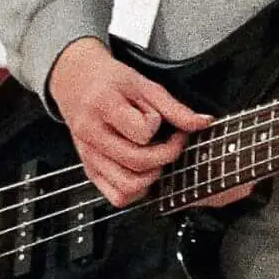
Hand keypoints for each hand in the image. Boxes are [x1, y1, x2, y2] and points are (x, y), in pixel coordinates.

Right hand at [48, 37, 244, 209]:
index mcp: (103, 106)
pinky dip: (136, 191)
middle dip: (166, 155)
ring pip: (126, 187)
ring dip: (152, 177)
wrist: (76, 82)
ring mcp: (89, 156)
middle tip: (173, 141)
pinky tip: (143, 171)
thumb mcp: (143, 84)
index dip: (158, 126)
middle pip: (137, 162)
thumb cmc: (110, 81)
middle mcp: (91, 135)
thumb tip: (203, 122)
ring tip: (157, 157)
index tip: (163, 119)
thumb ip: (173, 107)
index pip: (141, 132)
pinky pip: (116, 196)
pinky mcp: (89, 169)